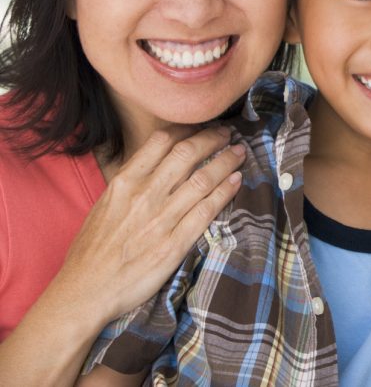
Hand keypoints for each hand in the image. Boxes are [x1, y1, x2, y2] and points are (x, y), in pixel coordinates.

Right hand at [0, 126, 243, 385]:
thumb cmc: (92, 250)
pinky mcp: (175, 243)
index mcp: (124, 182)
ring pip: (203, 179)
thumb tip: (154, 165)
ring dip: (226, 162)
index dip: (187, 130)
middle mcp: (145, 195)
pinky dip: (225, 193)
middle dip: (212, 139)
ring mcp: (161, 219)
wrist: (85, 291)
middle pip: (187, 154)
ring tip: (239, 153)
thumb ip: (130, 183)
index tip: (201, 126)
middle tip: (227, 134)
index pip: (161, 142)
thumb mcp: (104, 204)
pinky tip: (237, 181)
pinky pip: (207, 211)